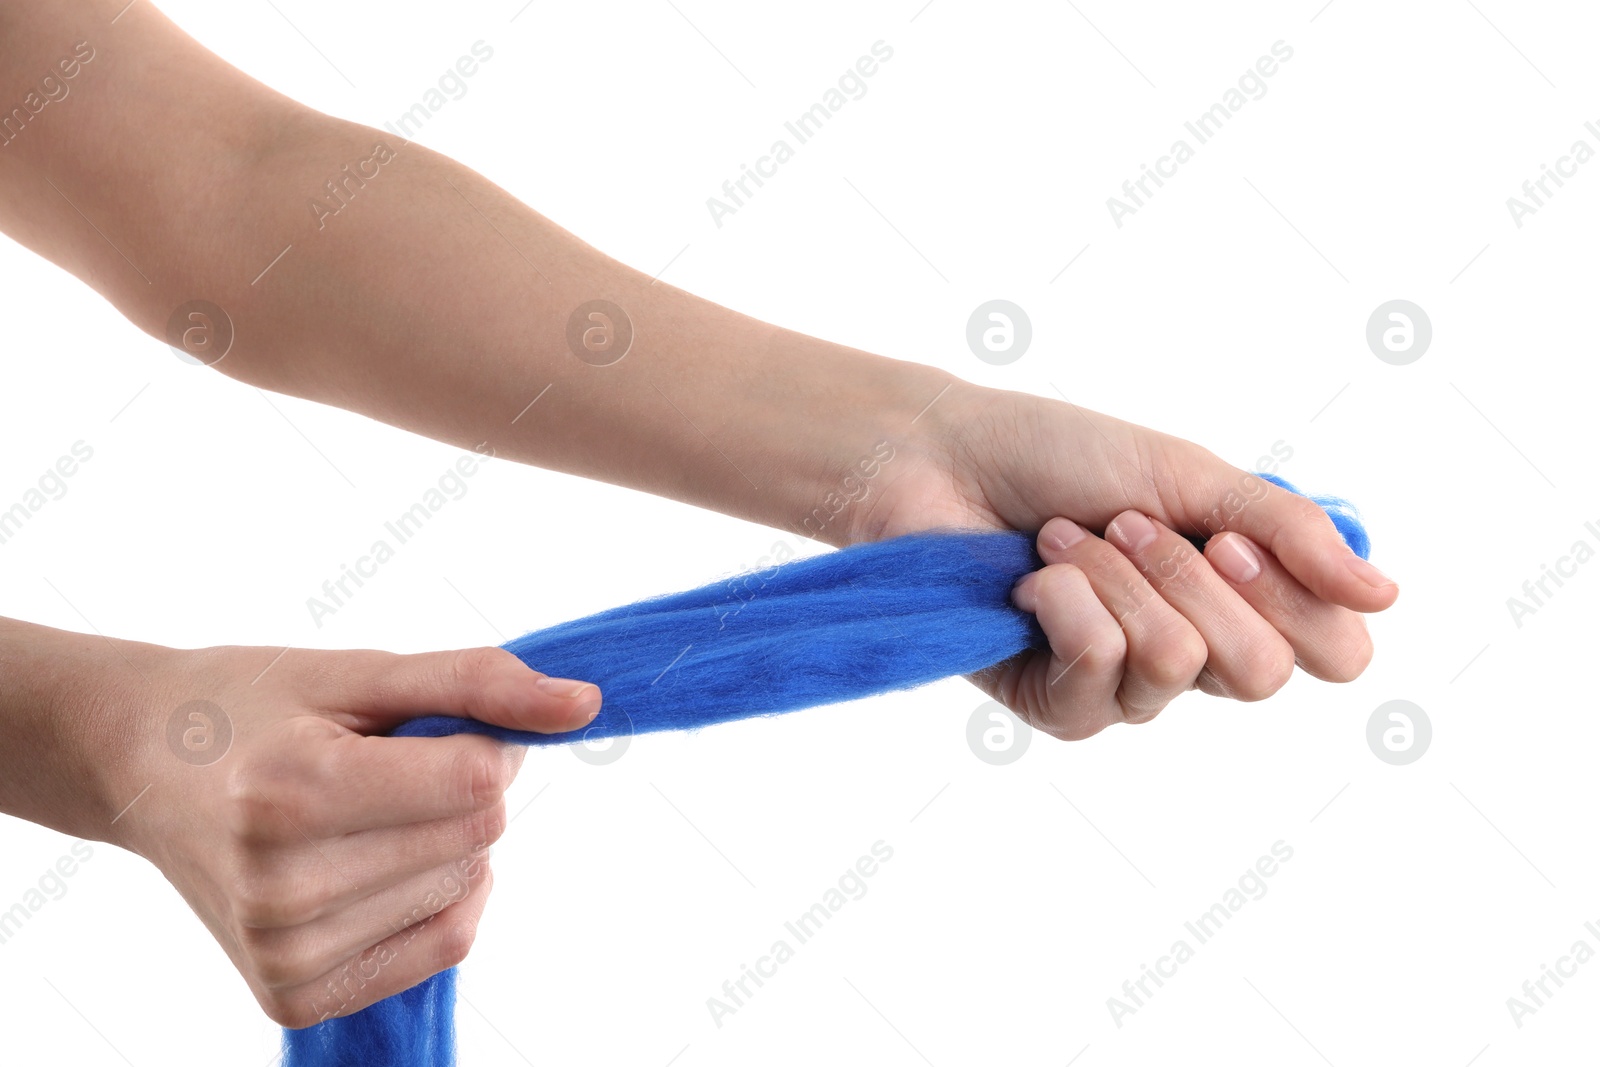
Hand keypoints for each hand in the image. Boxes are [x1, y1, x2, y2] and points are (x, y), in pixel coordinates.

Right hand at [96, 642, 599, 1026]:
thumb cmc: (258, 707)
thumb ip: (481, 683)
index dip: (482, 741)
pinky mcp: (294, 996)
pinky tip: (375, 863)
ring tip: (360, 811)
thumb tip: (586, 706)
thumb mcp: (365, 672)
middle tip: (383, 766)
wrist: (145, 766)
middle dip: (465, 788)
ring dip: (445, 843)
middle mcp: (281, 886)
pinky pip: (444, 944)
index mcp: (290, 794)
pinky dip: (441, 896)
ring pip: (468, 888)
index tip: (429, 726)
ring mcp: (284, 952)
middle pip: (480, 835)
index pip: (479, 781)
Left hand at [850, 382, 1397, 739]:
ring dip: (1117, 576)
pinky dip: (1068, 603)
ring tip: (1062, 539)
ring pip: (1180, 663)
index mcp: (1243, 598)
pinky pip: (1101, 674)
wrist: (944, 460)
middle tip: (1126, 522)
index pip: (1335, 653)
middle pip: (1264, 671)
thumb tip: (1386, 595)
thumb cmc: (1061, 458)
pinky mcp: (1059, 708)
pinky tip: (1031, 580)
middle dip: (1191, 576)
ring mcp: (1127, 690)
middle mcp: (1197, 655)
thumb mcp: (1190, 476)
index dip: (1292, 595)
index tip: (1227, 534)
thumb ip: (1290, 532)